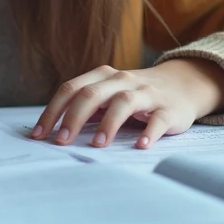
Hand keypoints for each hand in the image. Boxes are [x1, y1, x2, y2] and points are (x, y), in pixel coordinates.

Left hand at [31, 59, 223, 149]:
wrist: (183, 84)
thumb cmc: (137, 94)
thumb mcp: (110, 92)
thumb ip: (86, 105)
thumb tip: (54, 128)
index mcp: (103, 77)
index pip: (71, 89)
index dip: (53, 111)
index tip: (39, 134)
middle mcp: (123, 81)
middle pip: (92, 94)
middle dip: (73, 118)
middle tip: (61, 142)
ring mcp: (146, 94)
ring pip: (124, 103)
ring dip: (108, 124)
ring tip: (97, 145)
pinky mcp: (169, 109)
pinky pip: (157, 120)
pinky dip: (149, 132)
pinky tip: (140, 146)